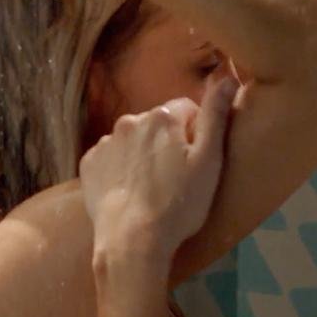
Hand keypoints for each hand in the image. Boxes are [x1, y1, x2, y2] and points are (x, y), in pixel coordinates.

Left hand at [79, 77, 238, 255]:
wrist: (131, 242)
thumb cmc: (178, 204)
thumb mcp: (208, 161)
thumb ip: (215, 114)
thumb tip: (228, 75)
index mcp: (161, 116)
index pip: (187, 109)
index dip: (195, 134)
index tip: (196, 162)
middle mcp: (129, 120)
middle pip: (158, 124)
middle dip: (167, 142)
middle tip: (175, 179)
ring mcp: (105, 142)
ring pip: (133, 140)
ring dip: (143, 154)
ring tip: (151, 189)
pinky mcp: (88, 164)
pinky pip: (111, 158)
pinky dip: (120, 169)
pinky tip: (129, 193)